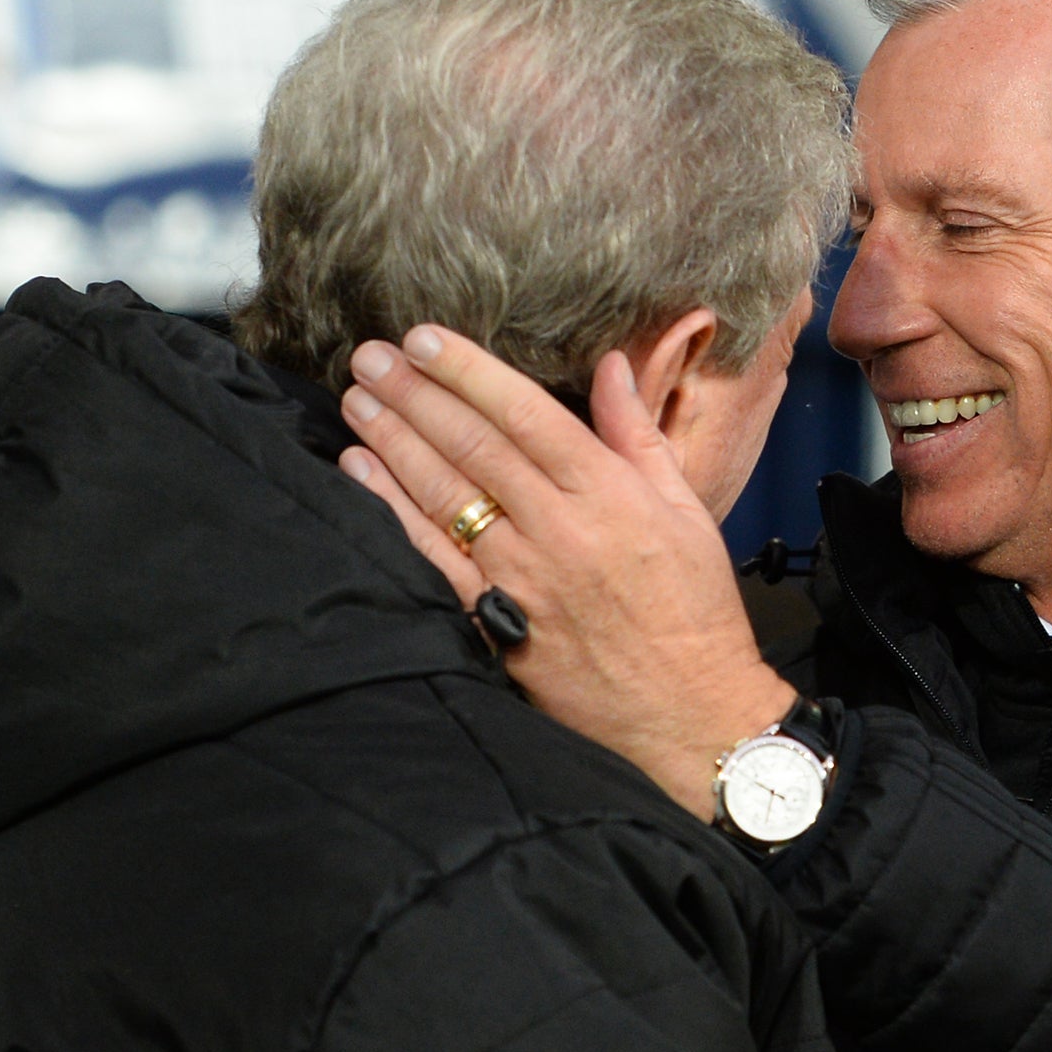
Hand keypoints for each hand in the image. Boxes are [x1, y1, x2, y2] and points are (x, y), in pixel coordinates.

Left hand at [338, 325, 795, 819]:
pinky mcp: (494, 622)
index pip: (524, 412)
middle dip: (414, 393)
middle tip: (369, 356)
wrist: (688, 713)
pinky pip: (430, 556)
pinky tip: (362, 472)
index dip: (467, 371)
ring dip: (392, 439)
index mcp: (608, 492)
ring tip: (358, 399)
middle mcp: (557, 528)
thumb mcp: (686, 510)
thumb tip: (613, 365)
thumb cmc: (693, 611)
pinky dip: (391, 510)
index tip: (423, 338)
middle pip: (472, 444)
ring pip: (441, 493)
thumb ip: (639, 434)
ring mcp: (520, 577)